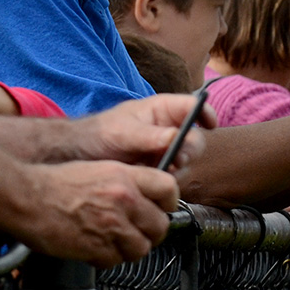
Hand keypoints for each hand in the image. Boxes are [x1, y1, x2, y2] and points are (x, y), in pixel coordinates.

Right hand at [5, 160, 179, 267]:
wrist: (25, 197)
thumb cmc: (55, 183)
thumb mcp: (99, 170)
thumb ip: (126, 184)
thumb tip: (144, 200)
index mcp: (126, 176)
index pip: (169, 189)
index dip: (168, 203)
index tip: (161, 210)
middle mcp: (124, 199)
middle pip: (160, 225)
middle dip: (150, 233)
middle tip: (137, 233)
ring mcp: (112, 225)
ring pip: (141, 248)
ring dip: (130, 249)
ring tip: (113, 243)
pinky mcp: (96, 247)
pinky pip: (115, 261)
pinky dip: (107, 259)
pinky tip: (94, 249)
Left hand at [73, 94, 217, 170]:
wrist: (80, 157)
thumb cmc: (99, 135)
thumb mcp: (122, 133)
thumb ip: (149, 136)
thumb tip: (174, 137)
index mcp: (162, 110)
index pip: (193, 106)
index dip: (206, 113)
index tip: (209, 125)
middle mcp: (168, 129)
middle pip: (195, 138)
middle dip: (190, 150)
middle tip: (178, 160)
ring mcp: (165, 150)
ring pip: (187, 161)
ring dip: (179, 169)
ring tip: (161, 174)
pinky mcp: (159, 169)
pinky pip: (174, 176)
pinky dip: (169, 182)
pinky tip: (154, 183)